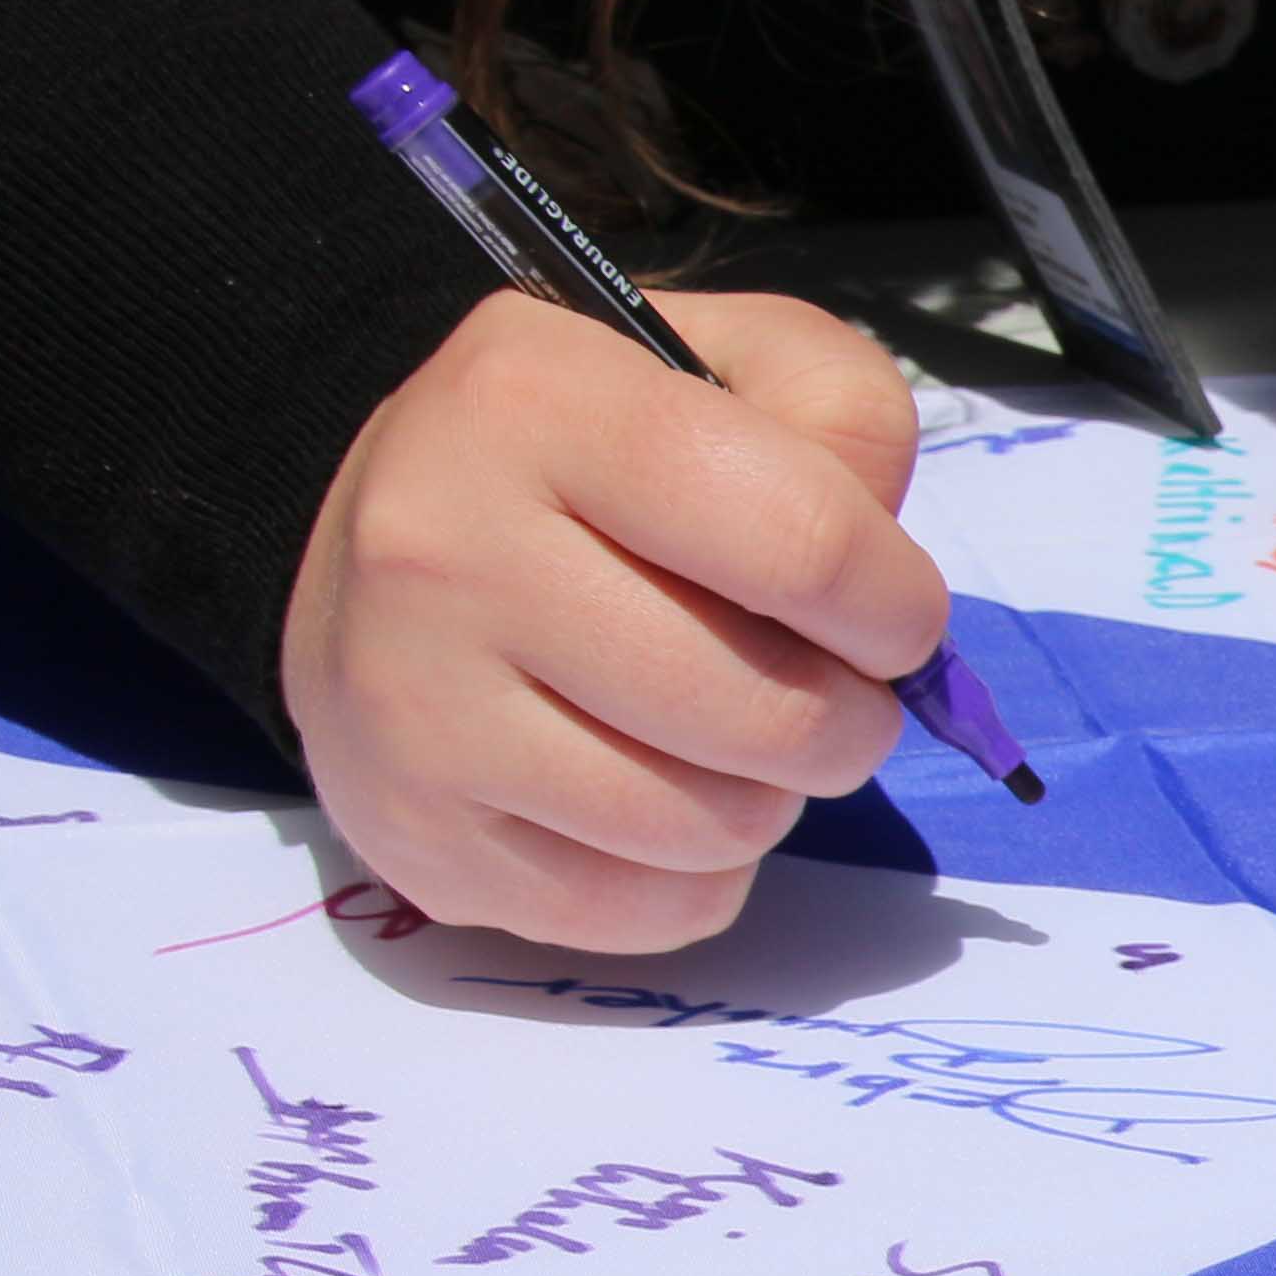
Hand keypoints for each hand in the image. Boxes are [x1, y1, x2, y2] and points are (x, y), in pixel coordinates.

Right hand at [282, 290, 944, 953]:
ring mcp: (412, 708)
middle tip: (819, 686)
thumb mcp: (732, 363)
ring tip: (728, 732)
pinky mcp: (412, 837)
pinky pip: (650, 912)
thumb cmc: (595, 452)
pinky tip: (657, 793)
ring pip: (715, 829)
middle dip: (848, 718)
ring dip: (770, 797)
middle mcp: (445, 551)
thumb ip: (848, 422)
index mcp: (536, 403)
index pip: (804, 545)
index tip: (890, 616)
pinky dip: (698, 874)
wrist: (379, 533)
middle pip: (769, 714)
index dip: (896, 606)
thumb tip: (889, 593)